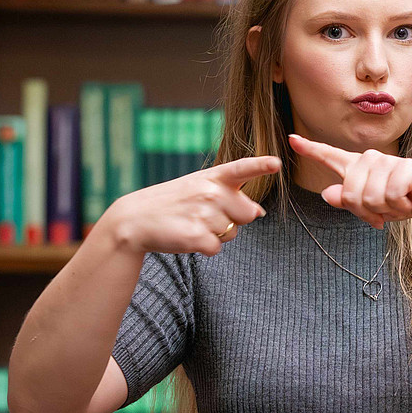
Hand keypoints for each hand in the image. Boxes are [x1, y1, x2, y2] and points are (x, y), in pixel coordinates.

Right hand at [106, 156, 281, 256]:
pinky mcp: (196, 236)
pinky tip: (186, 235)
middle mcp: (211, 192)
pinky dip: (205, 247)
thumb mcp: (201, 189)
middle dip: (233, 219)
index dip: (261, 166)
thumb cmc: (174, 203)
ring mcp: (204, 213)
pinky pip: (217, 248)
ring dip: (216, 234)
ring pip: (232, 233)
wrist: (135, 219)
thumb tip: (259, 212)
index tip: (277, 164)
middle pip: (248, 214)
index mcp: (213, 177)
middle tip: (204, 214)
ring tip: (191, 223)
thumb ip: (232, 196)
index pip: (242, 169)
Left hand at [287, 134, 411, 229]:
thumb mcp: (371, 208)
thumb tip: (325, 194)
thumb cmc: (401, 203)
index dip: (310, 149)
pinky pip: (390, 196)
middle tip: (384, 212)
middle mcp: (371, 159)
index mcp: (359, 167)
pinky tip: (409, 201)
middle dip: (366, 212)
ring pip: (369, 197)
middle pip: (349, 193)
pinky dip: (400, 207)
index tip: (291, 139)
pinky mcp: (407, 167)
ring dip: (386, 211)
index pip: (330, 156)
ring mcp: (389, 160)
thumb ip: (348, 201)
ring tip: (399, 204)